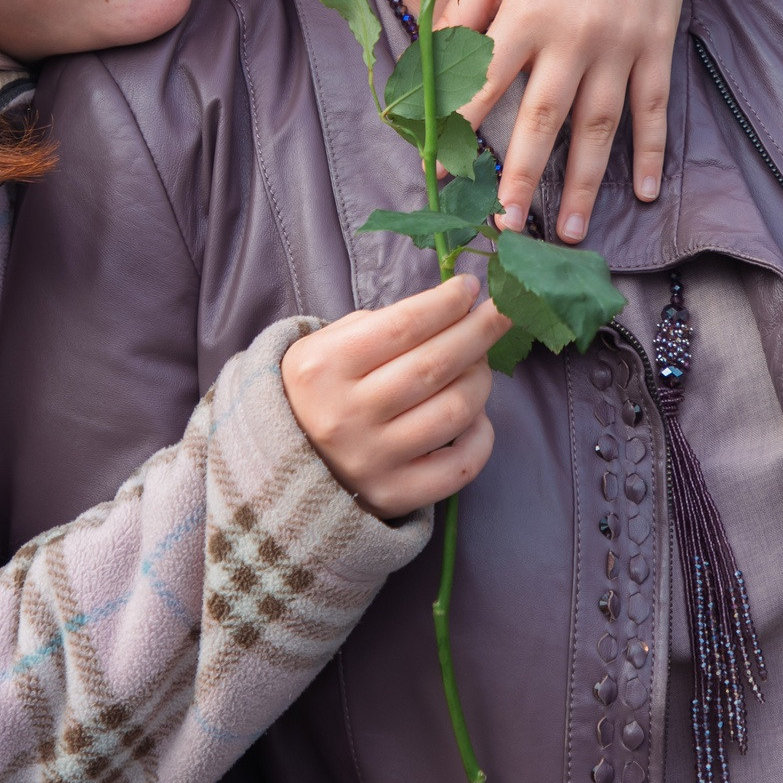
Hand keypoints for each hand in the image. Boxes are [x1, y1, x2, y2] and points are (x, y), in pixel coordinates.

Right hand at [283, 275, 509, 519]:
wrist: (282, 468)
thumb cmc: (316, 393)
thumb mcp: (322, 346)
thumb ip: (379, 325)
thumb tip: (451, 308)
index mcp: (325, 368)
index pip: (404, 326)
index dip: (446, 303)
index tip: (470, 287)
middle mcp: (347, 415)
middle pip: (435, 365)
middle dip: (478, 332)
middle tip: (500, 312)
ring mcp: (372, 460)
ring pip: (454, 411)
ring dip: (480, 379)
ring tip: (479, 363)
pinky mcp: (394, 496)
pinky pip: (460, 466)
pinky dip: (481, 436)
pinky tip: (476, 415)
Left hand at [441, 0, 704, 242]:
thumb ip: (467, 11)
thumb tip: (433, 59)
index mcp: (525, 14)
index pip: (486, 83)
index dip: (461, 129)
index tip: (442, 173)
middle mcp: (573, 35)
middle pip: (544, 118)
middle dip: (524, 176)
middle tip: (509, 226)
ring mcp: (621, 42)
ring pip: (601, 125)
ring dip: (587, 182)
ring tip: (573, 232)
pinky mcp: (657, 42)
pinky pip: (653, 107)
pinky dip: (650, 151)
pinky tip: (644, 191)